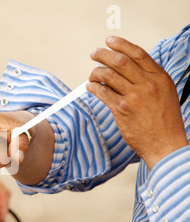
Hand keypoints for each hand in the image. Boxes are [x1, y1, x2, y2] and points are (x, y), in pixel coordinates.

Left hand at [87, 36, 187, 168]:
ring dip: (96, 73)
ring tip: (92, 76)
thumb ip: (149, 79)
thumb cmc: (165, 121)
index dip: (121, 45)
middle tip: (94, 54)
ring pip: (108, 75)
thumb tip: (129, 67)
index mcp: (160, 77)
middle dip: (103, 55)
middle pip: (120, 61)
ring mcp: (134, 97)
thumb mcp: (165, 93)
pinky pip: (102, 92)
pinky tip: (91, 87)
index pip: (138, 54)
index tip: (109, 41)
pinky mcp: (122, 110)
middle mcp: (147, 85)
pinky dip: (93, 87)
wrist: (165, 144)